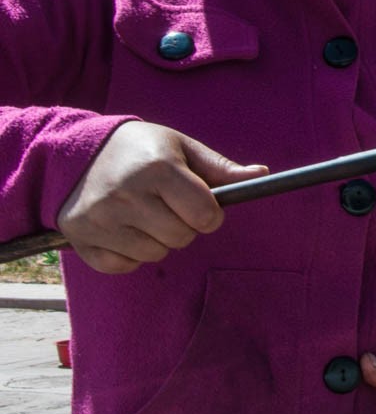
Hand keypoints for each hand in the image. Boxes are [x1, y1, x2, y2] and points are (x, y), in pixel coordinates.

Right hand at [55, 121, 267, 273]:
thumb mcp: (182, 148)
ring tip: (144, 213)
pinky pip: (124, 266)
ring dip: (158, 240)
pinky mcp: (81, 240)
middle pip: (181, 238)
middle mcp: (127, 195)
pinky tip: (123, 228)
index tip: (200, 204)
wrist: (76, 152)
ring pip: (155, 254)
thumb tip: (262, 175)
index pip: (205, 214)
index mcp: (157, 169)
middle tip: (168, 206)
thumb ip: (221, 169)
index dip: (210, 213)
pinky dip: (130, 254)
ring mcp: (100, 220)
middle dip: (184, 226)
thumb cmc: (141, 149)